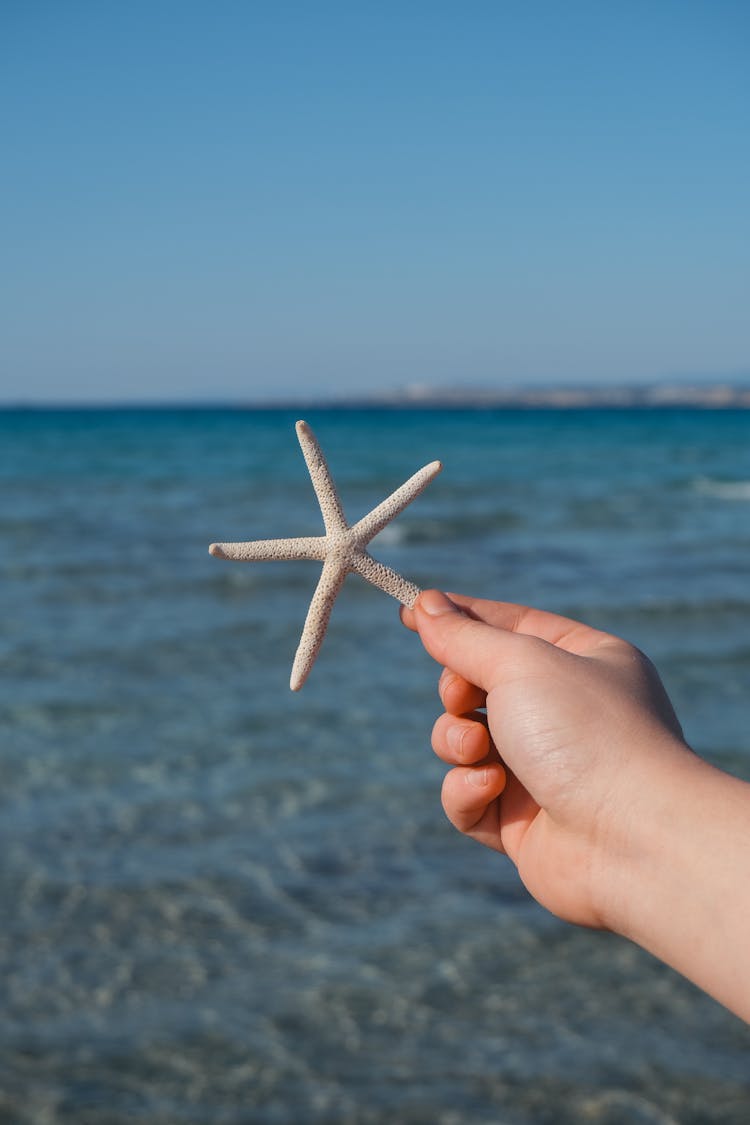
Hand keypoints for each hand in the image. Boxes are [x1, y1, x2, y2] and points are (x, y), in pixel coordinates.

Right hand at [401, 589, 688, 930]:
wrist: (632, 838)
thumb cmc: (586, 733)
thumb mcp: (520, 662)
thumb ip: (463, 636)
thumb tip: (425, 605)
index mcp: (585, 661)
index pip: (510, 626)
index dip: (459, 618)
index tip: (410, 611)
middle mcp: (568, 713)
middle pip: (478, 684)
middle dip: (457, 690)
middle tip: (463, 697)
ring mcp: (545, 770)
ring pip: (465, 741)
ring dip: (456, 741)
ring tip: (478, 750)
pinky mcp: (524, 824)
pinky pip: (470, 797)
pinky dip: (468, 791)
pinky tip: (491, 790)